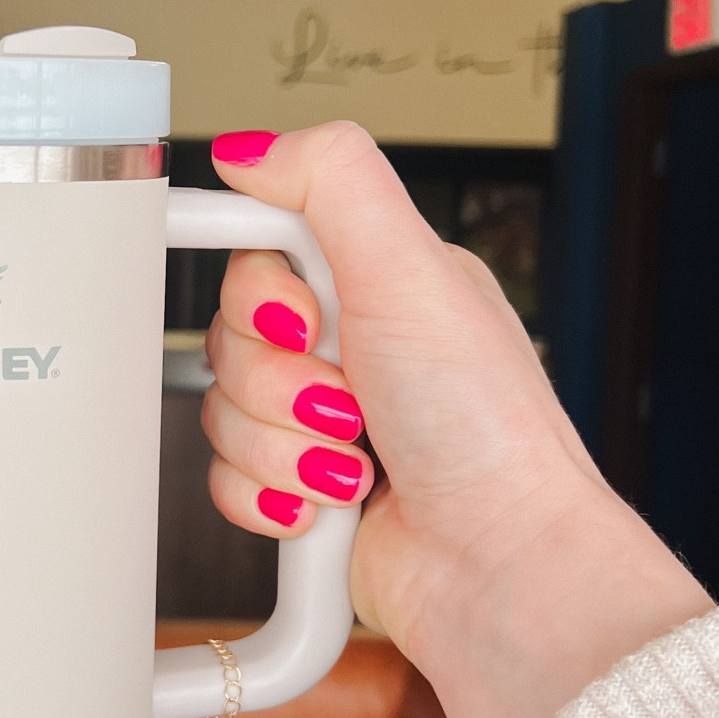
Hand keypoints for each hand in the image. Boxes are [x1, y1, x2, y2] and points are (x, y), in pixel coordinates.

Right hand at [202, 123, 711, 717]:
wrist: (498, 569)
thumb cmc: (485, 430)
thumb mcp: (414, 271)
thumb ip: (331, 181)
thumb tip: (247, 148)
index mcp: (381, 283)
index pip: (260, 252)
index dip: (260, 293)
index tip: (297, 319)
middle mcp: (350, 349)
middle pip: (228, 338)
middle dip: (279, 384)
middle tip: (348, 402)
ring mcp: (321, 425)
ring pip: (220, 414)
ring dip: (281, 448)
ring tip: (354, 462)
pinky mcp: (298, 491)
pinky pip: (223, 481)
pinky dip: (271, 498)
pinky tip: (329, 505)